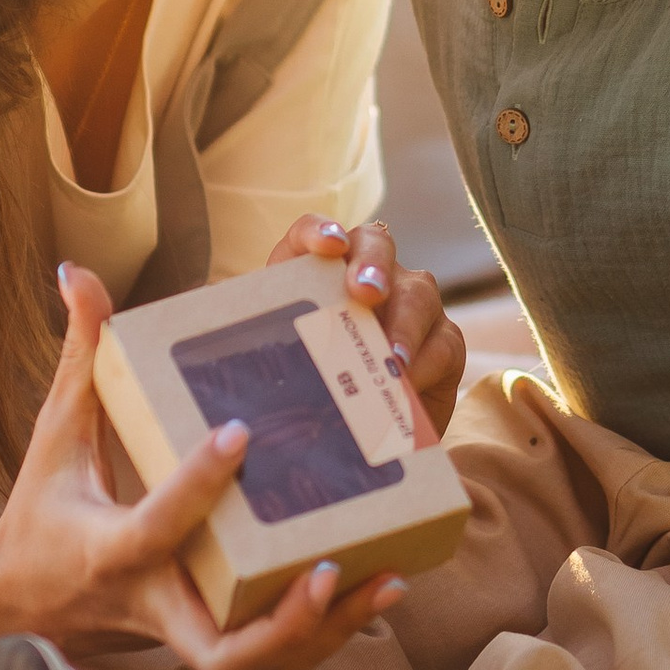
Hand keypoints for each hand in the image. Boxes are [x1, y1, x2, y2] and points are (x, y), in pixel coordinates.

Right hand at [0, 267, 404, 669]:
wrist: (19, 608)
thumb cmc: (42, 514)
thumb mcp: (55, 437)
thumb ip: (83, 358)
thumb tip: (75, 274)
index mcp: (110, 550)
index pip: (156, 525)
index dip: (196, 485)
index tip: (241, 432)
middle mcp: (152, 605)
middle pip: (220, 650)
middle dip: (280, 619)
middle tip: (331, 564)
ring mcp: (183, 633)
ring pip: (257, 664)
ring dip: (321, 631)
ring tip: (383, 576)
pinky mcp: (208, 639)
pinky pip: (274, 659)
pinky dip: (325, 632)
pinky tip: (378, 585)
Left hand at [271, 211, 465, 438]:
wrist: (359, 439)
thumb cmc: (310, 396)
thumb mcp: (281, 373)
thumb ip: (265, 357)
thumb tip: (226, 368)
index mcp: (316, 273)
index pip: (312, 232)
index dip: (318, 230)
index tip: (328, 246)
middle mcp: (367, 274)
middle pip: (375, 244)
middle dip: (371, 264)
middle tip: (365, 294)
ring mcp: (411, 302)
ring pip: (417, 291)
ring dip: (403, 324)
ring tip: (392, 358)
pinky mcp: (442, 340)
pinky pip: (442, 340)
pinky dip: (424, 362)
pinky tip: (406, 383)